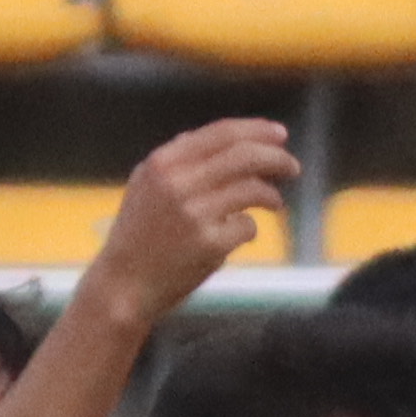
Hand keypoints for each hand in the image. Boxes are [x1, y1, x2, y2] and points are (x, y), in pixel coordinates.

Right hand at [86, 115, 297, 315]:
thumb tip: (215, 138)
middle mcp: (178, 184)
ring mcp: (194, 214)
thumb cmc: (137, 235)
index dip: (257, 131)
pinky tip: (239, 235)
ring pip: (253, 189)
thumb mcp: (144, 185)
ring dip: (272, 196)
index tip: (279, 135)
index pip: (221, 134)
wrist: (123, 286)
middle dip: (277, 158)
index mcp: (163, 163)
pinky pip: (247, 227)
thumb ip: (176, 160)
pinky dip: (249, 228)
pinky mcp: (209, 245)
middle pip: (244, 156)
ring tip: (274, 204)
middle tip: (292, 167)